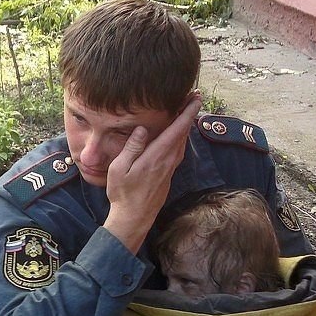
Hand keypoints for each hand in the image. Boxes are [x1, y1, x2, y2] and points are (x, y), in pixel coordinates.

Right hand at [103, 92, 200, 252]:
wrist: (133, 218)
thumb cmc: (123, 194)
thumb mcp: (120, 169)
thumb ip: (132, 147)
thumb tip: (142, 129)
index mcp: (156, 157)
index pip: (177, 129)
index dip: (188, 112)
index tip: (195, 97)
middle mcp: (167, 161)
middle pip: (184, 133)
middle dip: (190, 114)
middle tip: (194, 97)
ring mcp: (169, 169)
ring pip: (183, 142)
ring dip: (186, 126)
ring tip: (187, 112)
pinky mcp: (168, 175)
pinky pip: (178, 151)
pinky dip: (181, 138)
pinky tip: (178, 136)